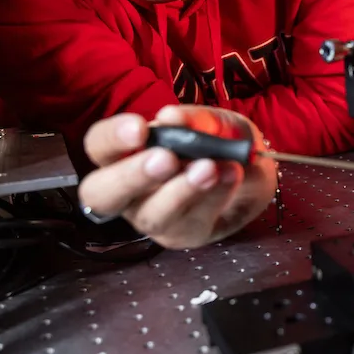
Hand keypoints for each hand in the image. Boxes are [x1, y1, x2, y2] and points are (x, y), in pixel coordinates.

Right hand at [79, 105, 278, 248]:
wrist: (255, 170)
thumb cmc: (220, 140)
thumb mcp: (213, 121)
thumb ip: (194, 119)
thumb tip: (170, 117)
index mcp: (123, 154)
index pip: (98, 145)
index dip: (112, 138)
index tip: (140, 128)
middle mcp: (127, 191)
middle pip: (102, 193)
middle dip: (132, 175)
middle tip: (166, 158)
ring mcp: (152, 217)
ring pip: (151, 215)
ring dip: (180, 191)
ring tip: (208, 168)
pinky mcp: (184, 235)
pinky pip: (191, 222)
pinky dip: (213, 196)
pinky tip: (230, 175)